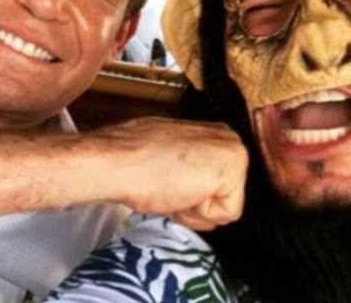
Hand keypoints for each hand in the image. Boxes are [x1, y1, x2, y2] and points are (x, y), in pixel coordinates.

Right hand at [97, 117, 247, 230]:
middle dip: (197, 204)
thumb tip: (193, 186)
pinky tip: (181, 193)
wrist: (116, 163)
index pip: (217, 188)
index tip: (170, 182)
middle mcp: (227, 137)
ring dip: (196, 211)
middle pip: (225, 197)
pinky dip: (201, 214)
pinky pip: (227, 213)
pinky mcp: (234, 165)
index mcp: (211, 135)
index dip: (192, 197)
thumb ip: (189, 170)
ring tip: (173, 188)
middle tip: (170, 187)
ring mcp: (233, 148)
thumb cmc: (132, 163)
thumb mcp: (168, 162)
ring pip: (226, 206)